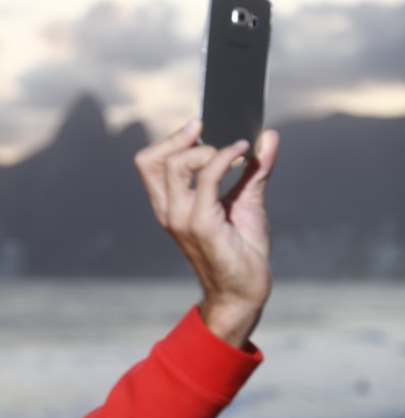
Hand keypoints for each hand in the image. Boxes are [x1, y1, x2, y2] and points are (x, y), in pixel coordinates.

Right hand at [134, 120, 279, 347]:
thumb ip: (255, 169)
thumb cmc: (241, 252)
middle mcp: (169, 211)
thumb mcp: (247, 202)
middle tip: (208, 129)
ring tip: (233, 149)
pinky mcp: (202, 224)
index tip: (200, 126)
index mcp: (170, 205)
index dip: (169, 139)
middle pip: (151, 159)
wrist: (244, 291)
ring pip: (175, 164)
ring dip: (205, 148)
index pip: (148, 163)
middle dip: (179, 136)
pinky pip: (208, 178)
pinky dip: (225, 157)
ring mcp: (182, 218)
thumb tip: (268, 135)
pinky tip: (245, 153)